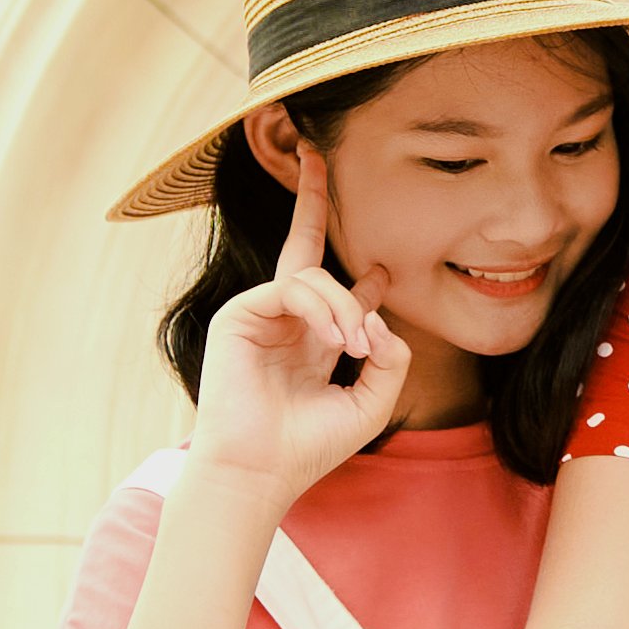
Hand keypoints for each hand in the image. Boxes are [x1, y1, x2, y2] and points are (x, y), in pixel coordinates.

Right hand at [190, 165, 414, 498]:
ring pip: (312, 278)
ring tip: (358, 342)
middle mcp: (284, 324)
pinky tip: (336, 337)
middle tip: (316, 155)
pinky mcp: (238, 315)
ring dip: (345, 305)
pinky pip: (292, 288)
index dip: (364, 281)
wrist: (260, 473)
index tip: (384, 271)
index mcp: (312, 345)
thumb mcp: (370, 402)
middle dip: (311, 201)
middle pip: (302, 252)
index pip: (338, 295)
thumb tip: (383, 320)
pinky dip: (321, 308)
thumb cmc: (309, 447)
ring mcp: (259, 316)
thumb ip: (390, 358)